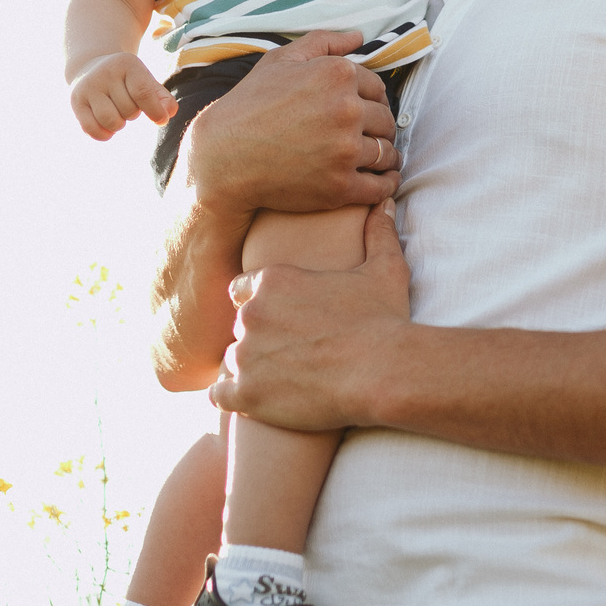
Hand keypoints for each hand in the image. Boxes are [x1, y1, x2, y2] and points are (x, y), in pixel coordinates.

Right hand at [70, 51, 174, 139]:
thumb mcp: (147, 81)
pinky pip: (91, 128)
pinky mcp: (76, 100)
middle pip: (128, 110)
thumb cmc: (127, 79)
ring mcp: (88, 86)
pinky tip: (108, 129)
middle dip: (133, 114)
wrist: (92, 67)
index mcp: (127, 63)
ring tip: (118, 115)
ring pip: (110, 121)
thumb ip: (163, 98)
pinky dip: (103, 135)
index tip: (160, 120)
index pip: (142, 93)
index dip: (155, 111)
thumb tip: (168, 114)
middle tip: (127, 105)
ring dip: (119, 125)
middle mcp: (105, 72)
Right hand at [183, 31, 400, 214]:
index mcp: (337, 74)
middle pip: (386, 120)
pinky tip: (382, 181)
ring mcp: (345, 150)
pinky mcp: (341, 186)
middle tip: (370, 135)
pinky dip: (387, 185)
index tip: (364, 111)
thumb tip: (359, 37)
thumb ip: (323, 42)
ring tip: (378, 159)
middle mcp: (346, 110)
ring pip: (388, 153)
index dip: (372, 100)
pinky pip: (381, 187)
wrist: (223, 158)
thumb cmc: (249, 105)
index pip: (379, 88)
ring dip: (387, 156)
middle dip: (380, 128)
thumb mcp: (280, 60)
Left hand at [210, 203, 412, 429]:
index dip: (258, 304)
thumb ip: (378, 234)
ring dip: (250, 369)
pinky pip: (220, 395)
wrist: (383, 372)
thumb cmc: (384, 320)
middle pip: (240, 326)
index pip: (242, 289)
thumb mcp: (384, 270)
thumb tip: (384, 204)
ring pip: (232, 361)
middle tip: (286, 353)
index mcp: (272, 281)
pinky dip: (233, 399)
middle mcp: (251, 313)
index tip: (279, 319)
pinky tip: (253, 401)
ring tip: (279, 381)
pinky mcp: (246, 393)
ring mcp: (246, 355)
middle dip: (258, 338)